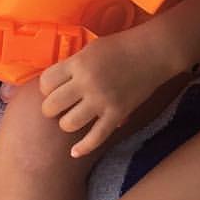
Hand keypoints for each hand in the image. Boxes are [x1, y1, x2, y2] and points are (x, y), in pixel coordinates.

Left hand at [37, 24, 178, 157]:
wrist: (154, 51)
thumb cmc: (121, 46)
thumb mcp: (91, 48)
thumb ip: (73, 65)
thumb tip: (56, 84)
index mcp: (78, 63)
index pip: (45, 82)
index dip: (46, 88)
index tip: (52, 89)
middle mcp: (86, 83)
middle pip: (52, 106)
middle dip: (51, 109)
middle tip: (59, 107)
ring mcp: (102, 100)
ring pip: (68, 124)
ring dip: (67, 124)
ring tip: (72, 119)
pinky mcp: (117, 113)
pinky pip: (96, 137)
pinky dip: (83, 148)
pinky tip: (74, 153)